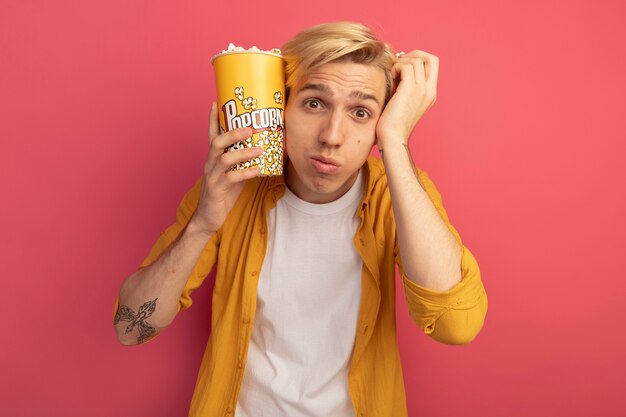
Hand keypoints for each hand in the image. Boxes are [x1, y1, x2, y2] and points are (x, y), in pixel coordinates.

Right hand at [190, 102, 261, 233]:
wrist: (209, 217)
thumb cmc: (223, 194)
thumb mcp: (233, 174)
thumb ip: (242, 162)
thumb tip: (262, 150)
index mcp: (213, 158)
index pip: (211, 134)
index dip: (212, 119)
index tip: (215, 102)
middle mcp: (210, 164)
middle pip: (217, 142)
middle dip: (233, 133)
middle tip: (251, 128)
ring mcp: (212, 176)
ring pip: (224, 159)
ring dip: (243, 152)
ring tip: (260, 149)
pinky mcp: (217, 190)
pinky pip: (232, 178)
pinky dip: (246, 173)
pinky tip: (258, 170)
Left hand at [376, 50, 438, 147]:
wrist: (392, 138)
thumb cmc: (393, 122)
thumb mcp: (403, 99)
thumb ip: (405, 83)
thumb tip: (398, 65)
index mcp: (430, 93)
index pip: (433, 64)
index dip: (419, 58)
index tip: (403, 64)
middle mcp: (430, 90)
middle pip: (430, 58)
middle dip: (413, 54)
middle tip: (399, 63)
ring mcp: (421, 90)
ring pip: (417, 60)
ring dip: (401, 61)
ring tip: (392, 73)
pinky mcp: (409, 90)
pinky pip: (406, 66)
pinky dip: (396, 66)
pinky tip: (390, 77)